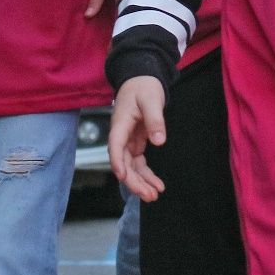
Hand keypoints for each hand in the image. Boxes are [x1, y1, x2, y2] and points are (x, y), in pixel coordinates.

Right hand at [109, 76, 167, 200]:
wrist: (141, 78)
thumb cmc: (143, 87)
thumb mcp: (151, 100)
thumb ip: (155, 120)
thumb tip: (159, 141)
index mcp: (120, 125)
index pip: (115, 146)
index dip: (118, 162)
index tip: (122, 177)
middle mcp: (121, 136)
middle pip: (123, 163)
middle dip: (134, 181)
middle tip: (149, 195)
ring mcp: (128, 140)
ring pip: (131, 166)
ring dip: (141, 182)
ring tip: (154, 195)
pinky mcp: (136, 142)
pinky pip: (138, 163)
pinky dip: (146, 174)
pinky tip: (156, 185)